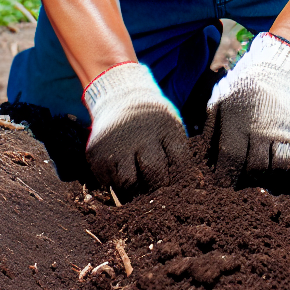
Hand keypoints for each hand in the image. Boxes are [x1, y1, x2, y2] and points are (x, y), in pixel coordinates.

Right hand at [83, 62, 188, 191]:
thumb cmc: (153, 119)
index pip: (178, 162)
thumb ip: (177, 152)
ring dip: (135, 189)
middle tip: (157, 191)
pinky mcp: (96, 154)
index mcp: (167, 128)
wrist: (121, 97)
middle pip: (154, 174)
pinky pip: (108, 181)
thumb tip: (193, 184)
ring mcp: (116, 145)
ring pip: (129, 182)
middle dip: (158, 187)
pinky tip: (121, 175)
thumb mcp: (171, 126)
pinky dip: (115, 184)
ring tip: (139, 186)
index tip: (176, 183)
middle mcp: (141, 136)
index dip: (179, 177)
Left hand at [203, 32, 289, 185]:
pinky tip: (278, 163)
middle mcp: (261, 131)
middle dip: (247, 177)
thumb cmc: (243, 89)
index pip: (231, 161)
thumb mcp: (220, 101)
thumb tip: (204, 157)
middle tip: (243, 177)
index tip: (223, 181)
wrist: (276, 70)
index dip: (226, 176)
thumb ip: (212, 128)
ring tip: (260, 171)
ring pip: (276, 166)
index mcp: (238, 125)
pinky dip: (288, 166)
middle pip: (254, 167)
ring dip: (267, 173)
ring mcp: (282, 132)